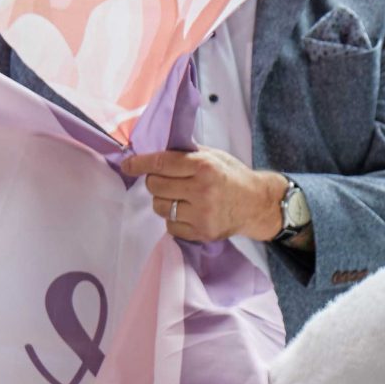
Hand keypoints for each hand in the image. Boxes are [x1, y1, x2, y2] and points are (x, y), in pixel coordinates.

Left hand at [118, 148, 285, 244]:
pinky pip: (171, 226)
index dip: (139, 164)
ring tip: (178, 197)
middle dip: (154, 181)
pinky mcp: (202, 233)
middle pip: (155, 186)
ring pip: (160, 207)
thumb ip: (186, 154)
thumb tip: (154, 151)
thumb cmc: (233, 176)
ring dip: (163, 201)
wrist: (256, 204)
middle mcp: (201, 190)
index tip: (127, 164)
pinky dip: (173, 219)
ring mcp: (201, 214)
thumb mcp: (213, 156)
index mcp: (203, 167)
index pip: (160, 163)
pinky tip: (186, 212)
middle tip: (164, 180)